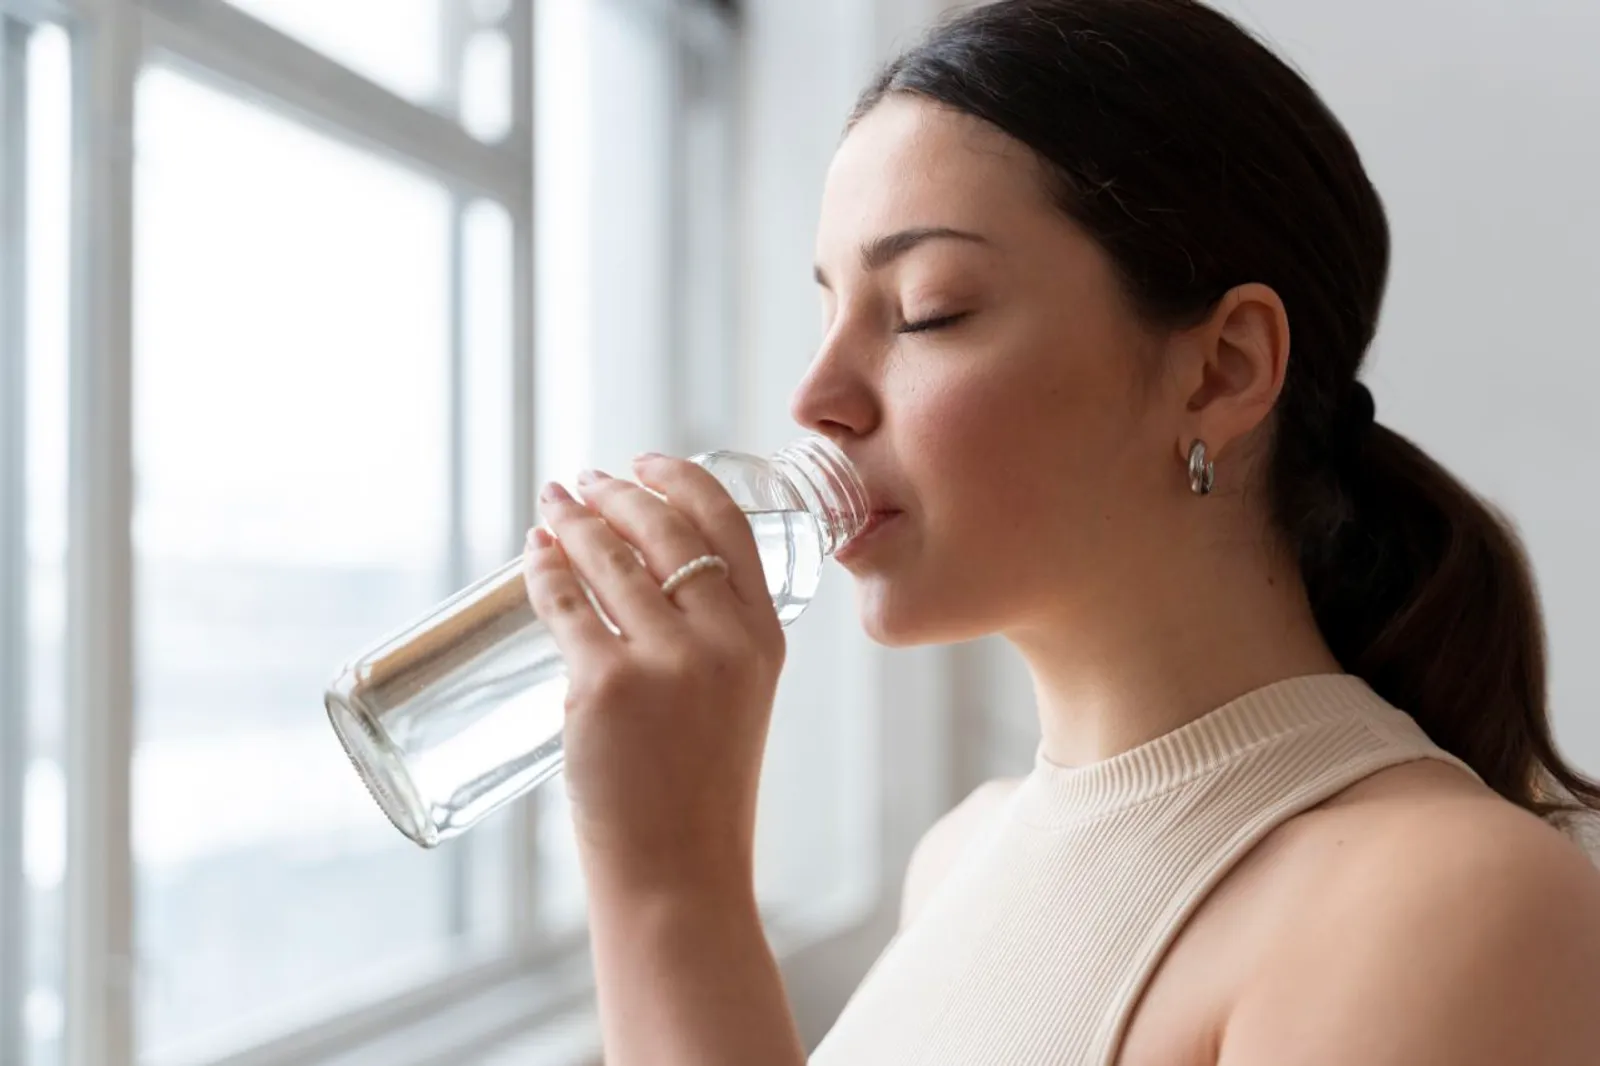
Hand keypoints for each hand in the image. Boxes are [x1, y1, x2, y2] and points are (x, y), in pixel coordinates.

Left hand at [522, 454, 783, 900]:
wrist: (681, 874)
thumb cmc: (701, 796)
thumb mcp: (738, 703)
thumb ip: (712, 644)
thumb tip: (638, 583)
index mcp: (765, 638)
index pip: (729, 527)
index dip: (683, 482)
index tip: (648, 463)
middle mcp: (724, 640)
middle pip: (665, 530)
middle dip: (618, 493)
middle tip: (586, 481)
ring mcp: (666, 661)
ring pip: (610, 559)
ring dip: (575, 520)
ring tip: (552, 506)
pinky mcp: (606, 687)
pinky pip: (564, 603)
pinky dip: (542, 569)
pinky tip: (532, 553)